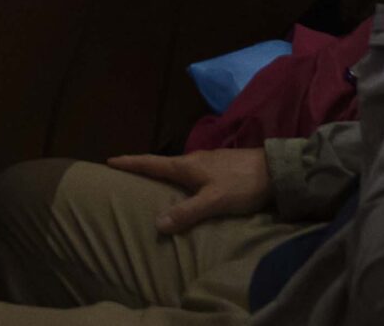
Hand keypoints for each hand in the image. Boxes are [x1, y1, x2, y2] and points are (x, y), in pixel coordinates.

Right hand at [107, 149, 271, 235]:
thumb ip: (187, 212)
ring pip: (178, 169)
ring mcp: (207, 163)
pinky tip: (187, 188)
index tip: (109, 160)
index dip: (130, 162)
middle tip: (126, 173)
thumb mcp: (214, 201)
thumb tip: (157, 224)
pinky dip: (180, 179)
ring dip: (162, 174)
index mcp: (186, 166)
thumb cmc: (241, 183)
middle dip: (143, 168)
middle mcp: (192, 161)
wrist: (274, 171)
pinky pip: (192, 173)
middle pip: (161, 164)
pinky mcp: (220, 168)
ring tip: (153, 183)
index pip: (151, 163)